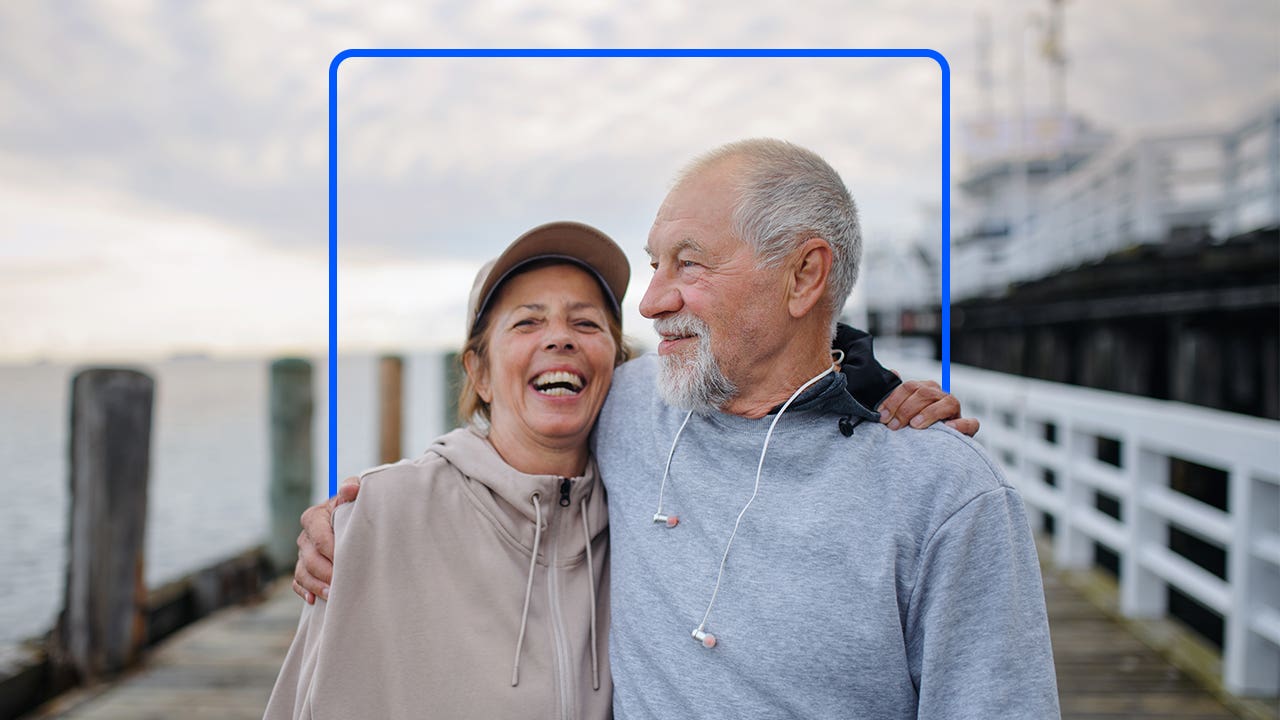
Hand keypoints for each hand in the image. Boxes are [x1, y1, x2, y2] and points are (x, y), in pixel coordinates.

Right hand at [292, 477, 360, 603]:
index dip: (333, 551)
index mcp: (315, 517)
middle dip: (326, 572)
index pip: (320, 537)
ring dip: (316, 585)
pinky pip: (298, 582)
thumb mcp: (356, 493)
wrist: (353, 519)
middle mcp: (305, 536)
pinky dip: (305, 591)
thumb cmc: (355, 506)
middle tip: (343, 583)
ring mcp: (302, 554)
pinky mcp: (303, 568)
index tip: (349, 561)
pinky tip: (315, 600)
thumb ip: (353, 488)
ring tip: (333, 595)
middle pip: (310, 558)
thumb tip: (349, 489)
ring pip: (302, 573)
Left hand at [878, 377, 979, 436]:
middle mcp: (940, 396)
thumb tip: (893, 372)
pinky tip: (948, 428)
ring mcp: (954, 410)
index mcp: (924, 389)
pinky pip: (970, 423)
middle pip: (924, 394)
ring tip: (915, 425)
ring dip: (929, 413)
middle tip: (893, 426)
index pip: (909, 387)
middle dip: (906, 409)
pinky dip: (960, 425)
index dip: (894, 401)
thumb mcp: (900, 410)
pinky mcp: (967, 427)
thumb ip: (896, 393)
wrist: (931, 446)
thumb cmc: (912, 426)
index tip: (882, 416)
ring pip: (947, 403)